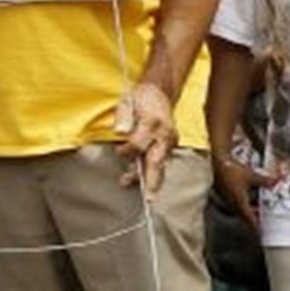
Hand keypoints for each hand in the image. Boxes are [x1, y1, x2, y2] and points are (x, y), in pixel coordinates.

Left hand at [116, 80, 178, 195]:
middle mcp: (164, 134)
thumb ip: (123, 116)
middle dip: (152, 182)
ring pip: (160, 165)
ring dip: (152, 181)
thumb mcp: (127, 101)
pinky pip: (162, 161)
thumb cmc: (140, 97)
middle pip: (156, 161)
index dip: (127, 151)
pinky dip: (154, 172)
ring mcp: (169, 140)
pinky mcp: (170, 144)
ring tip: (147, 196)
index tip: (119, 151)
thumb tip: (120, 132)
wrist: (159, 91)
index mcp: (152, 122)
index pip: (138, 144)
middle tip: (149, 200)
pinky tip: (146, 181)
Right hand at [212, 153, 272, 232]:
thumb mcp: (251, 176)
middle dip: (254, 220)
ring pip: (240, 210)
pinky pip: (236, 204)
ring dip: (249, 212)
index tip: (261, 232)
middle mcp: (233, 203)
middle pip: (245, 217)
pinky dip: (244, 205)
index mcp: (240, 202)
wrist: (216, 163)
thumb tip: (276, 182)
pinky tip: (248, 200)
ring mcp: (228, 199)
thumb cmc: (231, 170)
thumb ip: (265, 181)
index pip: (249, 219)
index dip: (256, 226)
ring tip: (258, 211)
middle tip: (262, 222)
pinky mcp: (225, 194)